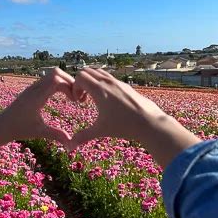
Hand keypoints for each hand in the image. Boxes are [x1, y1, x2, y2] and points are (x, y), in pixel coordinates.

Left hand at [0, 69, 81, 181]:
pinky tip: (63, 96)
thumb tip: (71, 143)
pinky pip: (48, 79)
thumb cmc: (19, 129)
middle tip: (77, 96)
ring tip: (72, 96)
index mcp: (36, 97)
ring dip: (64, 81)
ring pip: (52, 74)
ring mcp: (33, 87)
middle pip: (56, 72)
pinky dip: (58, 83)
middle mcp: (34, 88)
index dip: (69, 87)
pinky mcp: (32, 89)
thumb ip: (55, 135)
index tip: (75, 101)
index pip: (56, 80)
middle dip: (70, 81)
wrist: (2, 126)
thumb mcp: (39, 132)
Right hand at [69, 69, 199, 167]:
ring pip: (99, 72)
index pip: (80, 77)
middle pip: (88, 71)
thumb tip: (69, 147)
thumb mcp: (100, 130)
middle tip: (83, 99)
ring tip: (94, 98)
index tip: (79, 102)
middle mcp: (108, 82)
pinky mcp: (126, 85)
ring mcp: (118, 82)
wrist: (148, 122)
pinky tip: (108, 101)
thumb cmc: (123, 126)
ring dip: (92, 81)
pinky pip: (110, 78)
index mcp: (99, 89)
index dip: (75, 88)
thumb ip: (83, 136)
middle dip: (81, 82)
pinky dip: (103, 83)